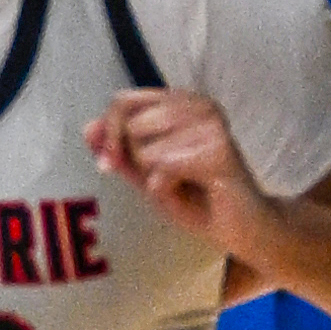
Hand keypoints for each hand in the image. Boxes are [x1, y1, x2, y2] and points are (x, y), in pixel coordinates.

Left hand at [85, 90, 272, 261]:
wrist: (242, 229)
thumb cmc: (199, 200)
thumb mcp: (148, 175)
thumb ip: (120, 152)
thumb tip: (88, 129)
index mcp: (183, 102)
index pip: (124, 100)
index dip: (109, 133)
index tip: (107, 163)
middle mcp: (199, 104)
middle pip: (130, 125)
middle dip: (136, 160)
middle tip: (164, 177)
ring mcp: (212, 125)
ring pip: (145, 148)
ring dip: (154, 176)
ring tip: (182, 183)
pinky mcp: (219, 150)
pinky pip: (163, 167)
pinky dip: (165, 187)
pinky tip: (188, 191)